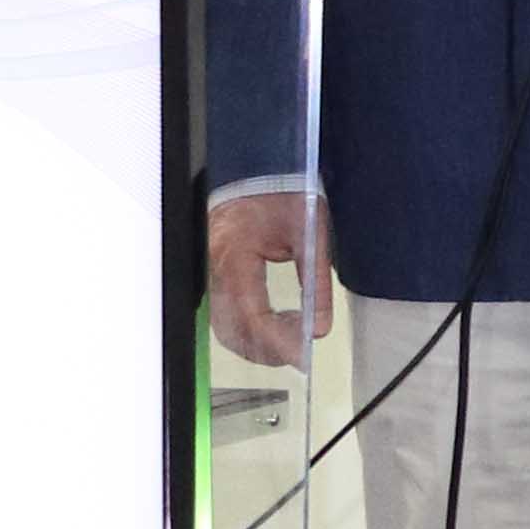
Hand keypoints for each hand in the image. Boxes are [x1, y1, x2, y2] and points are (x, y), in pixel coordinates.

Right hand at [205, 189, 315, 371]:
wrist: (259, 171)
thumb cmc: (284, 196)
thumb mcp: (310, 235)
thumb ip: (316, 282)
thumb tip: (319, 327)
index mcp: (236, 256)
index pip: (251, 315)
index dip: (275, 342)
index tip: (301, 357)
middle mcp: (215, 268)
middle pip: (231, 328)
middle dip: (265, 349)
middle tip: (299, 353)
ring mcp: (210, 271)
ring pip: (224, 325)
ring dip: (256, 342)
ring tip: (291, 338)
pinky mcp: (215, 272)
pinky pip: (224, 311)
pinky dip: (247, 327)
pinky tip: (276, 322)